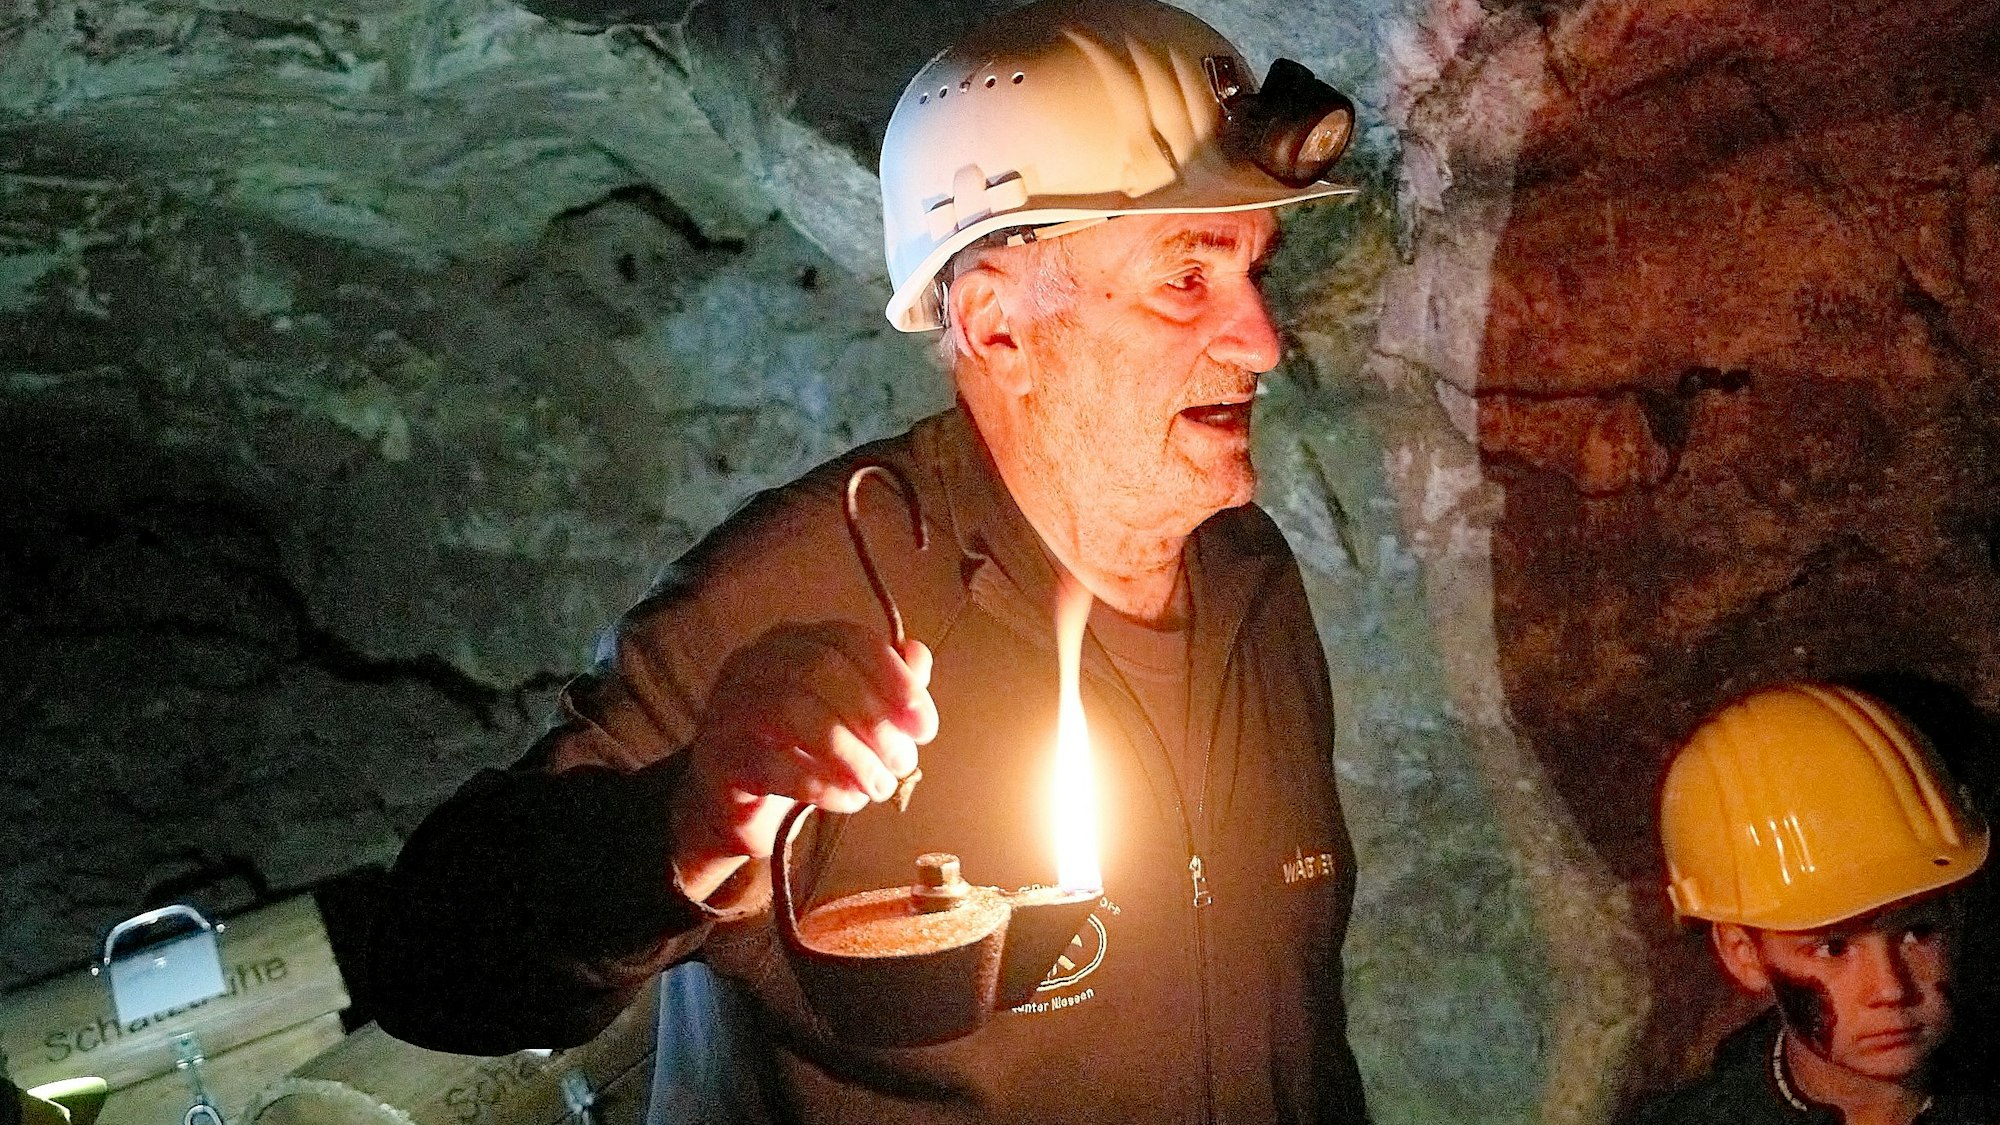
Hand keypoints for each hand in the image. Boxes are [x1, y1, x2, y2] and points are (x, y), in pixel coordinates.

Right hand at [672, 622, 936, 891]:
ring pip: (792, 712)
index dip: (893, 678)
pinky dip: (820, 784)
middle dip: (873, 718)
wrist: (739, 808)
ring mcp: (727, 709)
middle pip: (819, 670)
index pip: (846, 639)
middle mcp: (753, 664)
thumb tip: (918, 655)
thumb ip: (885, 685)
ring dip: (850, 754)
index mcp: (790, 642)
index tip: (925, 726)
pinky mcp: (716, 759)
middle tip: (904, 762)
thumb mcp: (851, 717)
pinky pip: (770, 764)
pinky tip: (847, 800)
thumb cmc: (802, 752)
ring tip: (878, 786)